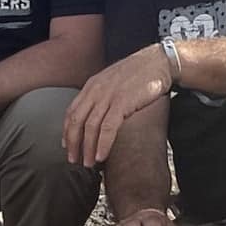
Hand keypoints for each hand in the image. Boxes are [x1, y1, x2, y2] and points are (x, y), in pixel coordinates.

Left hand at [64, 46, 173, 166]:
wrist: (158, 61)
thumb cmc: (139, 72)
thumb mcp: (113, 80)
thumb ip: (102, 95)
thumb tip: (98, 113)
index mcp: (92, 85)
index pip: (72, 111)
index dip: (67, 131)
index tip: (66, 146)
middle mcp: (96, 90)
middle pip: (76, 121)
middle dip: (73, 143)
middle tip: (73, 160)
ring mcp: (108, 96)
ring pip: (90, 127)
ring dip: (87, 148)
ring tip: (88, 163)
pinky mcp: (122, 102)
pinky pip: (108, 128)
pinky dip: (103, 144)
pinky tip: (101, 156)